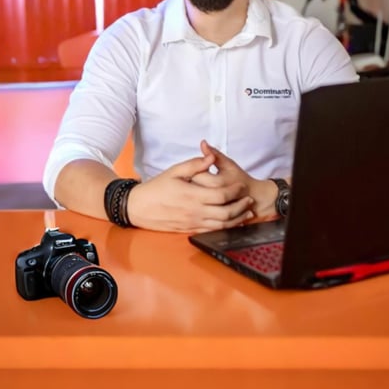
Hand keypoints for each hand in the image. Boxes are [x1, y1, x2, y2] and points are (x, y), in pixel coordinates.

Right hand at [127, 147, 253, 231]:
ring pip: (221, 225)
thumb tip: (211, 157)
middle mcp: (195, 212)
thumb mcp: (174, 171)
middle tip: (249, 200)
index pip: (222, 195)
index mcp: (192, 195)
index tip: (242, 186)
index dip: (235, 191)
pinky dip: (225, 228)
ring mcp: (192, 223)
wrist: (139, 208)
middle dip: (241, 206)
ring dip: (237, 219)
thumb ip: (195, 164)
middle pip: (226, 212)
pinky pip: (212, 231)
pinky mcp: (189, 230)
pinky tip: (232, 222)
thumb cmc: (156, 188)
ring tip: (246, 211)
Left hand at [192, 140, 278, 220]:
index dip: (192, 170)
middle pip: (193, 189)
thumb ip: (215, 154)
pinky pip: (199, 214)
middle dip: (189, 183)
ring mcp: (214, 210)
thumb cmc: (240, 179)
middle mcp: (215, 197)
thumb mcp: (229, 164)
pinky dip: (195, 208)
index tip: (195, 169)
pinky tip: (196, 203)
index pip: (196, 174)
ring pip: (195, 203)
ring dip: (191, 196)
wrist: (255, 199)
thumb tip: (203, 143)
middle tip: (191, 181)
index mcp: (218, 182)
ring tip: (193, 191)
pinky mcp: (213, 220)